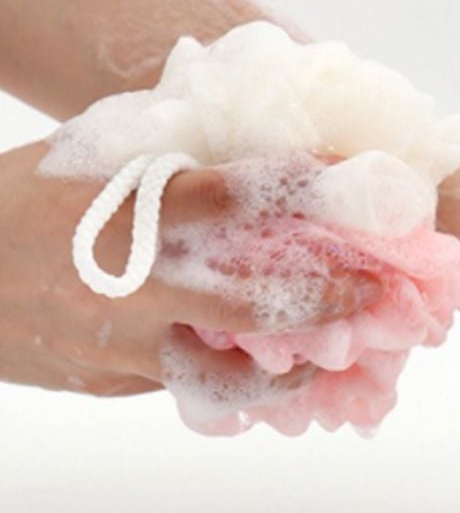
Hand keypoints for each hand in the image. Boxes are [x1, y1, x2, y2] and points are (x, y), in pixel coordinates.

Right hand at [0, 141, 380, 398]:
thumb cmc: (9, 204)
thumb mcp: (79, 159)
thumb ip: (157, 152)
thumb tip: (229, 128)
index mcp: (129, 211)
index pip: (240, 195)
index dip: (311, 190)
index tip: (358, 189)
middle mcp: (133, 284)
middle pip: (253, 304)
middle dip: (327, 300)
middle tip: (372, 292)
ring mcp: (119, 344)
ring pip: (226, 374)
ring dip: (289, 369)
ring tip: (328, 355)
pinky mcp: (106, 381)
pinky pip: (182, 385)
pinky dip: (228, 377)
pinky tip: (259, 368)